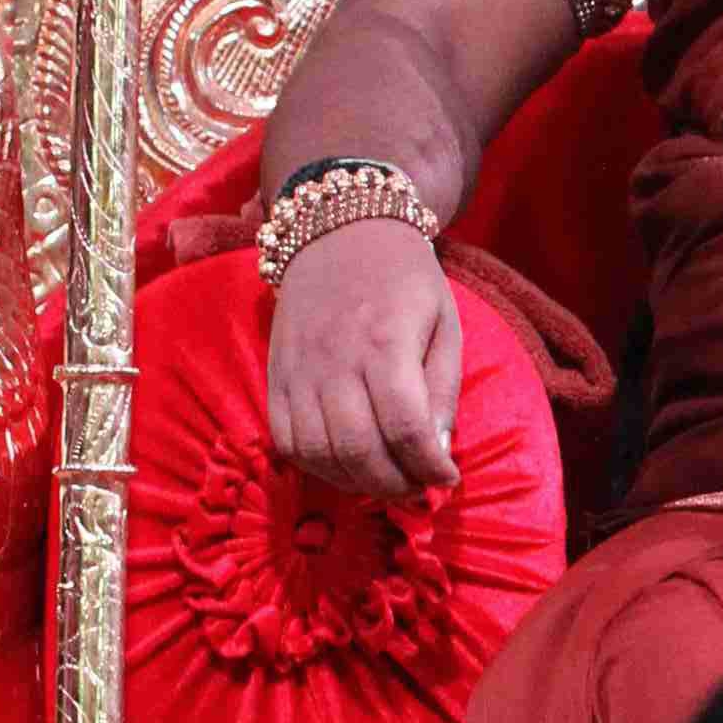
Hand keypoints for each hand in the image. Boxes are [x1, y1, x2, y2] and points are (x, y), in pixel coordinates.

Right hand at [264, 222, 461, 500]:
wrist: (339, 232)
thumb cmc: (404, 278)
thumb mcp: (444, 321)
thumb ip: (443, 388)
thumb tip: (438, 452)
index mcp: (386, 342)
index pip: (405, 428)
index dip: (429, 467)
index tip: (447, 478)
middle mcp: (336, 360)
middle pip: (359, 450)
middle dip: (394, 486)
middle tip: (417, 489)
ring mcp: (299, 371)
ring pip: (319, 454)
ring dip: (356, 483)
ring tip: (385, 482)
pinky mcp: (275, 377)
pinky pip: (286, 442)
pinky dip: (317, 467)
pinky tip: (345, 466)